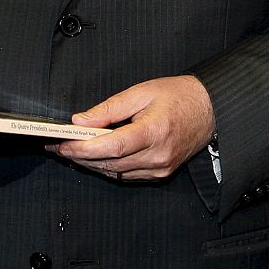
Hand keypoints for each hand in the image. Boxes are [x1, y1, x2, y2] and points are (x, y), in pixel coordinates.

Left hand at [57, 75, 213, 180]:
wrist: (210, 110)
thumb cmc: (179, 96)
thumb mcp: (142, 92)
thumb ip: (109, 108)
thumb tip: (81, 120)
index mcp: (154, 131)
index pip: (112, 147)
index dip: (84, 148)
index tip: (63, 144)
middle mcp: (158, 155)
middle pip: (110, 163)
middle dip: (80, 156)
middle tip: (58, 146)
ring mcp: (160, 168)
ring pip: (115, 173)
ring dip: (91, 163)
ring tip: (71, 151)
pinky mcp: (160, 173)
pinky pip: (126, 175)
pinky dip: (108, 167)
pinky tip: (95, 156)